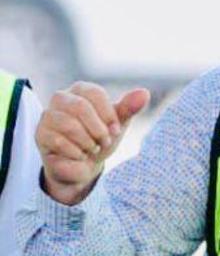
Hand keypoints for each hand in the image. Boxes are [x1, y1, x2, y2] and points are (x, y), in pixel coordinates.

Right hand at [36, 82, 149, 205]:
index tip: (115, 130)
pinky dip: (76, 152)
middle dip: (98, 129)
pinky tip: (79, 155)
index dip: (108, 115)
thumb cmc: (101, 138)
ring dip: (87, 142)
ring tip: (92, 148)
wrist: (84, 165)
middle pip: (80, 107)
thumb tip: (144, 93)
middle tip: (105, 141)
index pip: (94, 93)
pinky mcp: (40, 134)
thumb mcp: (118, 124)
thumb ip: (129, 108)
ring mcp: (47, 116)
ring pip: (69, 125)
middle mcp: (61, 98)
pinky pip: (59, 141)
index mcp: (81, 90)